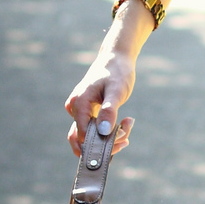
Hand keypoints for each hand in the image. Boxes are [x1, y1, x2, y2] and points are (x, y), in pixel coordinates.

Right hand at [64, 15, 144, 158]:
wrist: (116, 58)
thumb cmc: (117, 72)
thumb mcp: (117, 91)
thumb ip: (109, 111)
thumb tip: (104, 132)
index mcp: (79, 103)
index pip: (82, 135)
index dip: (99, 145)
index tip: (121, 142)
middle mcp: (75, 108)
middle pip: (83, 139)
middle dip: (105, 144)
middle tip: (126, 139)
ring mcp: (80, 111)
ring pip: (91, 135)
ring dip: (110, 138)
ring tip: (128, 124)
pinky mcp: (88, 112)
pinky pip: (95, 129)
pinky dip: (111, 131)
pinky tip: (126, 122)